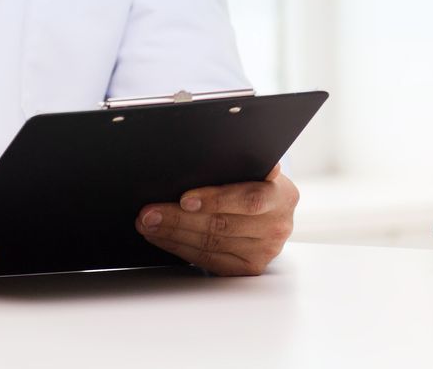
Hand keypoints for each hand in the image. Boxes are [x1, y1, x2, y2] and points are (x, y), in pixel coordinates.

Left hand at [135, 165, 298, 274]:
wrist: (270, 211)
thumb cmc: (253, 183)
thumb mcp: (252, 170)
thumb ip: (236, 168)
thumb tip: (191, 165)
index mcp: (282, 194)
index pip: (249, 198)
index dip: (215, 199)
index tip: (184, 199)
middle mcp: (278, 225)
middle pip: (223, 224)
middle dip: (180, 218)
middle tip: (151, 212)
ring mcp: (265, 250)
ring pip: (212, 244)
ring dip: (174, 234)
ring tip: (149, 224)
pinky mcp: (249, 268)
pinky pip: (209, 260)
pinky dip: (181, 248)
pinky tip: (163, 237)